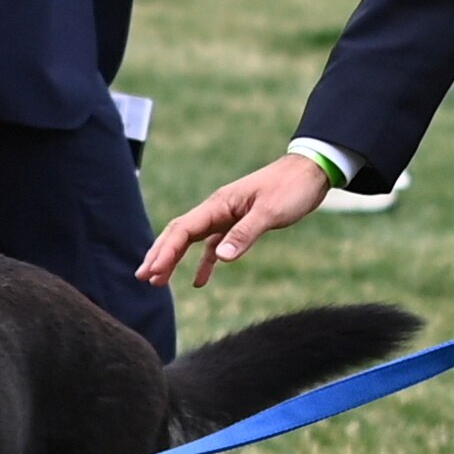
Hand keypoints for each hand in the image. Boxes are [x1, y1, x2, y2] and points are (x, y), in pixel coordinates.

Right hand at [138, 153, 332, 288]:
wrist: (311, 172)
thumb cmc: (291, 188)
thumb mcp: (270, 212)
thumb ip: (245, 234)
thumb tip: (221, 257)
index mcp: (219, 205)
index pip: (183, 229)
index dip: (165, 251)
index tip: (153, 272)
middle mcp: (217, 209)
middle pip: (179, 233)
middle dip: (159, 254)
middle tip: (142, 277)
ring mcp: (227, 216)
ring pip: (192, 239)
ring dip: (174, 259)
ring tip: (159, 281)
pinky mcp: (239, 223)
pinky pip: (213, 245)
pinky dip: (204, 262)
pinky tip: (198, 281)